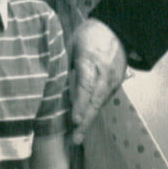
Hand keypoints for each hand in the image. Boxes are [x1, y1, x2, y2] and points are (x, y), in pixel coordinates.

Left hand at [70, 18, 127, 144]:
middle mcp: (105, 75)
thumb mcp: (72, 44)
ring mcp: (113, 80)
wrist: (117, 29)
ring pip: (100, 103)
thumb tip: (50, 82)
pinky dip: (94, 108)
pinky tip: (85, 117)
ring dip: (89, 118)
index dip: (80, 105)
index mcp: (91, 63)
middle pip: (95, 102)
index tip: (74, 120)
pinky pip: (104, 98)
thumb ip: (64, 64)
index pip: (85, 87)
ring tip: (77, 134)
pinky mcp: (116, 83)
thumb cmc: (90, 35)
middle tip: (75, 139)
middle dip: (85, 121)